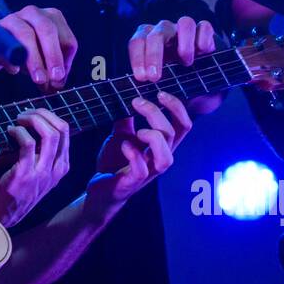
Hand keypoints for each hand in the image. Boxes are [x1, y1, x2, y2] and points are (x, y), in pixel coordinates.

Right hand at [0, 5, 77, 92]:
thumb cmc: (22, 52)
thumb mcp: (42, 60)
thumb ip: (51, 72)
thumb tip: (57, 85)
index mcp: (52, 18)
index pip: (67, 39)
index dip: (65, 62)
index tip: (59, 80)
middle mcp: (34, 13)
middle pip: (48, 29)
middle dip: (54, 56)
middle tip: (55, 78)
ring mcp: (13, 18)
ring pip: (26, 34)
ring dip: (34, 59)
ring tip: (39, 79)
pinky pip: (4, 43)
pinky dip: (11, 58)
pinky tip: (14, 70)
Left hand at [0, 108, 70, 226]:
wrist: (5, 214)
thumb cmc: (19, 188)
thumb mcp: (40, 172)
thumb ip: (44, 153)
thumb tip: (36, 121)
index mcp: (62, 166)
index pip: (66, 131)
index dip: (49, 116)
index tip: (34, 113)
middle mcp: (56, 170)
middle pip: (60, 129)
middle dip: (42, 114)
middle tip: (25, 113)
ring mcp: (42, 173)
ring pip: (49, 134)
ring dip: (31, 120)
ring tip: (18, 120)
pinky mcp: (25, 175)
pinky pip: (28, 143)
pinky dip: (18, 131)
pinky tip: (10, 131)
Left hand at [89, 92, 189, 206]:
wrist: (101, 191)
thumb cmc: (115, 163)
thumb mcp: (122, 135)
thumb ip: (127, 118)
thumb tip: (127, 95)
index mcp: (160, 146)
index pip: (183, 126)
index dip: (177, 107)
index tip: (160, 92)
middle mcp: (158, 159)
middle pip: (173, 135)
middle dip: (156, 114)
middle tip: (137, 102)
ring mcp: (147, 172)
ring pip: (166, 158)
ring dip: (154, 138)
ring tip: (138, 130)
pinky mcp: (132, 182)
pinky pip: (141, 170)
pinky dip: (134, 155)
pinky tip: (124, 145)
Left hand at [129, 16, 223, 112]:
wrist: (201, 80)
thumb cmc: (175, 82)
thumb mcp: (159, 84)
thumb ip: (150, 84)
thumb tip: (138, 99)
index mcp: (148, 40)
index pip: (137, 42)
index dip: (137, 58)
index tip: (142, 78)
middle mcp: (165, 31)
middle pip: (157, 34)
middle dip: (153, 55)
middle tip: (155, 77)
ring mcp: (185, 29)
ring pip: (184, 23)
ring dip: (184, 44)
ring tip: (186, 63)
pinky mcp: (205, 32)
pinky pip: (204, 26)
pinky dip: (203, 38)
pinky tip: (203, 52)